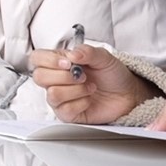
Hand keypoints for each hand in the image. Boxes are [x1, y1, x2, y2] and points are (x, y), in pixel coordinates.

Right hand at [29, 44, 153, 123]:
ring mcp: (61, 98)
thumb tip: (72, 54)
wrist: (127, 94)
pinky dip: (81, 103)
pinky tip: (88, 99)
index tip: (68, 62)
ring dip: (75, 90)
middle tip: (82, 75)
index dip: (48, 60)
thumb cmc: (113, 75)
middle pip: (39, 77)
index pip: (38, 58)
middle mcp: (57, 80)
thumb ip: (87, 51)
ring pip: (52, 94)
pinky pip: (64, 110)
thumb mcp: (104, 57)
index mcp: (60, 62)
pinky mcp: (68, 114)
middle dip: (64, 76)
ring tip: (89, 87)